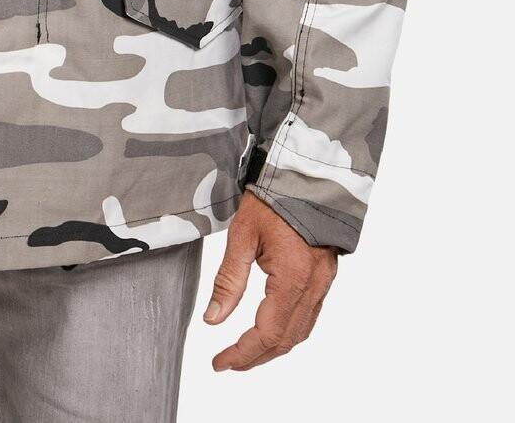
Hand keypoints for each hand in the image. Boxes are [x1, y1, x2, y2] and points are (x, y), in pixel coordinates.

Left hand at [203, 190, 336, 370]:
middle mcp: (313, 286)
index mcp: (292, 278)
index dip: (242, 354)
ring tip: (245, 352)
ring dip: (273, 348)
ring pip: (300, 332)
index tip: (219, 364)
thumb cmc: (273, 197)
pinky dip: (289, 331)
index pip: (267, 333)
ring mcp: (324, 283)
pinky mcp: (325, 276)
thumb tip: (212, 320)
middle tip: (227, 362)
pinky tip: (271, 329)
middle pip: (286, 340)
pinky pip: (309, 316)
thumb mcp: (242, 235)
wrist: (306, 173)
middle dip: (255, 357)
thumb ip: (229, 280)